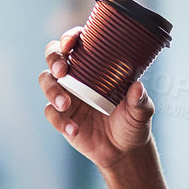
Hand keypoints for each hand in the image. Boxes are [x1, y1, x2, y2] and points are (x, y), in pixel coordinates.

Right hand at [39, 27, 154, 170]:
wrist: (124, 151)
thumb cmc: (133, 122)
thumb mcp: (141, 111)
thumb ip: (140, 101)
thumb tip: (138, 87)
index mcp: (96, 66)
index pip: (78, 43)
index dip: (70, 37)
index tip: (72, 42)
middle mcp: (77, 76)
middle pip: (54, 56)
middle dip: (54, 58)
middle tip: (62, 71)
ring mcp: (66, 95)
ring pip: (46, 81)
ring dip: (52, 90)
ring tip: (65, 105)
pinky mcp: (61, 116)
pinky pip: (50, 113)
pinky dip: (59, 120)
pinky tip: (74, 130)